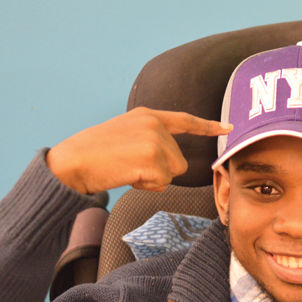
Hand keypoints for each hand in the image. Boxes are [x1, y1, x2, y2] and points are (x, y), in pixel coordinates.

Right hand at [46, 107, 232, 193]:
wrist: (73, 162)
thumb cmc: (93, 156)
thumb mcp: (124, 136)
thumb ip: (149, 142)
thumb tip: (169, 168)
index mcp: (147, 115)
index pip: (184, 120)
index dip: (207, 126)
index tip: (228, 127)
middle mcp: (154, 123)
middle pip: (179, 160)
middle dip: (159, 171)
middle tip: (129, 166)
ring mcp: (154, 139)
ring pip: (174, 172)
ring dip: (153, 179)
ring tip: (127, 169)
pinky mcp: (152, 157)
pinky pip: (163, 183)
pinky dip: (147, 186)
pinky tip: (127, 175)